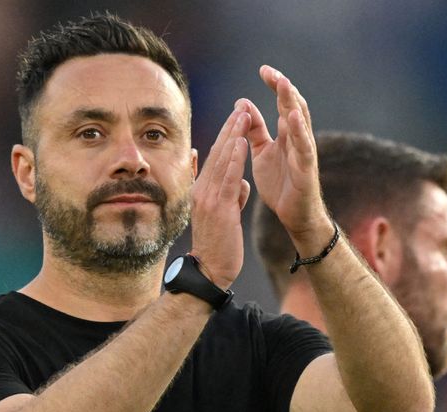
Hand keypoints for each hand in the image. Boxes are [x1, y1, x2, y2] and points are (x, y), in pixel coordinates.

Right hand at [188, 106, 251, 288]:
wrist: (209, 271)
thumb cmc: (218, 246)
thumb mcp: (224, 216)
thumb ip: (232, 196)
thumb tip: (242, 183)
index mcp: (203, 191)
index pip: (215, 158)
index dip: (226, 136)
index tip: (236, 118)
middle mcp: (202, 191)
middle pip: (217, 153)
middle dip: (230, 128)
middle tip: (241, 106)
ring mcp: (209, 199)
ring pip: (222, 161)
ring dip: (234, 135)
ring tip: (244, 115)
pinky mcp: (220, 208)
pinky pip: (228, 178)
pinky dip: (235, 159)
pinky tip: (242, 143)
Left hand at [239, 66, 329, 244]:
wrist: (293, 215)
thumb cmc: (281, 184)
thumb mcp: (262, 152)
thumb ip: (254, 130)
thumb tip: (243, 104)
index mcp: (287, 135)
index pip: (283, 104)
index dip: (275, 86)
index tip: (263, 70)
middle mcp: (298, 139)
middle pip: (294, 107)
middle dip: (284, 88)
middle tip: (271, 72)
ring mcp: (304, 153)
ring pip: (301, 122)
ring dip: (292, 102)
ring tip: (284, 84)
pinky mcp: (306, 169)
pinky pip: (304, 147)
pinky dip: (299, 131)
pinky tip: (292, 116)